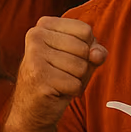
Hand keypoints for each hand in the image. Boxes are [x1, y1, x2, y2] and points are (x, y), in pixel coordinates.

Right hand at [9, 16, 106, 131]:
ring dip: (77, 80)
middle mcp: (35, 35)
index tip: (68, 57)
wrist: (33, 106)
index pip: (85, 30)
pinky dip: (72, 92)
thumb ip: (95, 50)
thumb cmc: (59, 78)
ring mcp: (34, 55)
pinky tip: (56, 91)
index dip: (86, 48)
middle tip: (63, 73)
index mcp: (44, 24)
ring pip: (81, 67)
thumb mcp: (80, 58)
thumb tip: (97, 54)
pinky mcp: (38, 76)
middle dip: (82, 67)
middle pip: (84, 49)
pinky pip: (75, 84)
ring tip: (59, 82)